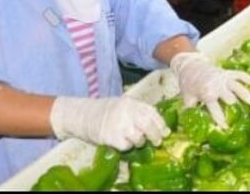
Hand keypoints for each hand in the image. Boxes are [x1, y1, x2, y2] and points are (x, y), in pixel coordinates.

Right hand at [49, 97, 168, 150]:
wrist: (84, 115)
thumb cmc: (107, 111)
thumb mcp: (125, 105)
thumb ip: (140, 112)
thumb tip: (161, 127)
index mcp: (132, 102)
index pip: (153, 113)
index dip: (161, 124)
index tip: (165, 131)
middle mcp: (127, 112)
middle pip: (149, 126)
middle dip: (156, 135)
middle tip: (157, 141)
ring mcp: (119, 125)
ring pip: (140, 138)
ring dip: (140, 142)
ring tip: (135, 140)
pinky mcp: (112, 137)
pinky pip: (127, 146)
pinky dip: (128, 147)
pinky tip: (123, 143)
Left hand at [171, 52, 249, 128]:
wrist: (190, 66)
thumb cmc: (189, 85)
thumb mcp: (188, 99)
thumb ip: (191, 112)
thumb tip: (192, 128)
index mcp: (206, 93)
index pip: (215, 108)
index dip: (221, 119)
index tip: (226, 128)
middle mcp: (216, 85)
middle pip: (229, 96)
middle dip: (235, 106)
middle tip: (242, 117)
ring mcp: (223, 77)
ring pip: (237, 86)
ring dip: (245, 94)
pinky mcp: (227, 72)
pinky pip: (240, 74)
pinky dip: (248, 78)